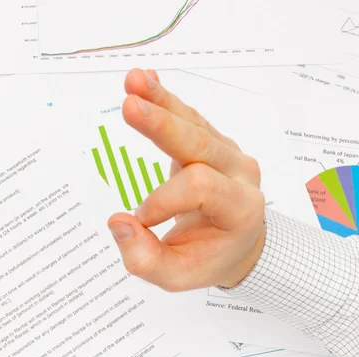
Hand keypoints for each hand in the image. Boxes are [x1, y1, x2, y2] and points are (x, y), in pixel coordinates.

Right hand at [107, 69, 265, 290]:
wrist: (239, 246)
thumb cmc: (206, 260)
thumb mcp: (175, 276)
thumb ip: (145, 259)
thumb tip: (118, 223)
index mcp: (239, 208)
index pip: (199, 187)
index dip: (161, 199)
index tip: (140, 220)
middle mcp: (240, 174)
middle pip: (200, 142)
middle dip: (161, 125)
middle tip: (129, 106)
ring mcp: (229, 155)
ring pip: (194, 123)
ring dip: (161, 102)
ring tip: (133, 80)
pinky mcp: (213, 144)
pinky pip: (191, 119)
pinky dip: (166, 101)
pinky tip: (146, 80)